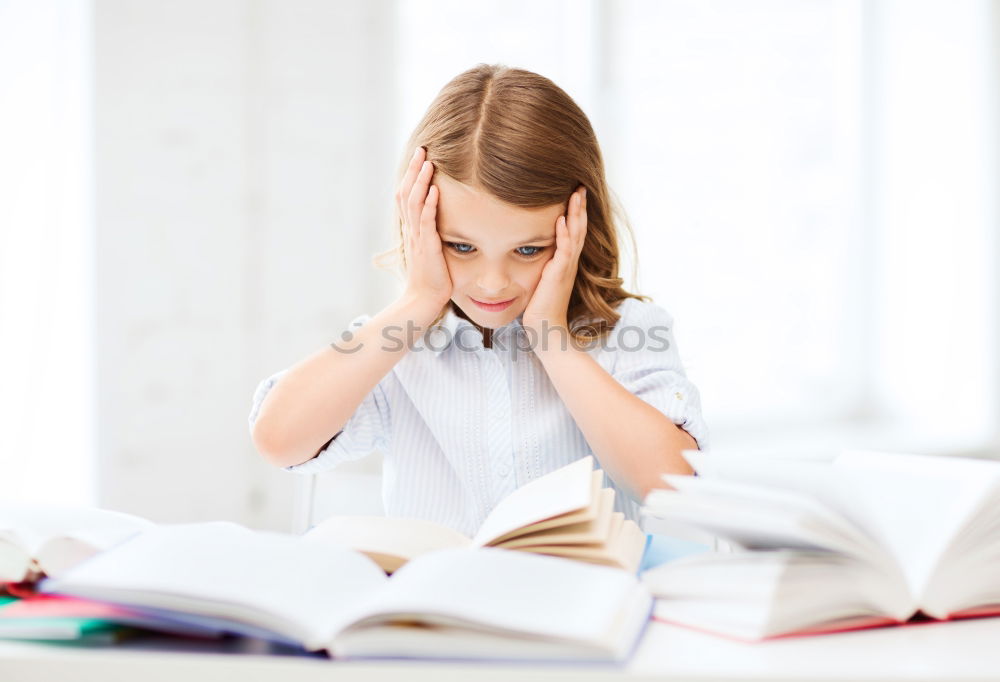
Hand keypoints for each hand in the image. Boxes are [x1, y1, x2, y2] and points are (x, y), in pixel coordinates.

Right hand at [398, 146, 451, 310]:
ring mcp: (418, 238)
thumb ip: (431, 233)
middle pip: (406, 193)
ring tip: (427, 162)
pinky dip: (430, 205)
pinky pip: (427, 222)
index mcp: (411, 229)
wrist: (422, 300)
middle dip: (413, 170)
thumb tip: (440, 218)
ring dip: (421, 181)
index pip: (406, 196)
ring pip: (414, 203)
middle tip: (421, 149)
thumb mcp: (430, 250)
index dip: (411, 175)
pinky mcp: (427, 248)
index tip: (419, 157)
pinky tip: (435, 190)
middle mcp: (411, 230)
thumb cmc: (431, 278)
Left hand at [522, 186, 587, 341]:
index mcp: (565, 262)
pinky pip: (564, 252)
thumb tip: (526, 250)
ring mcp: (566, 268)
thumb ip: (539, 264)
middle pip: (578, 228)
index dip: (574, 213)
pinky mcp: (558, 276)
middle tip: (580, 185)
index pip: (572, 232)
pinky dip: (563, 235)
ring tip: (576, 194)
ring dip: (575, 214)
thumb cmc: (540, 308)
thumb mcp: (540, 280)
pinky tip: (561, 220)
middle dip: (579, 207)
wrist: (546, 330)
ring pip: (574, 236)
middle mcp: (568, 263)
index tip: (574, 193)